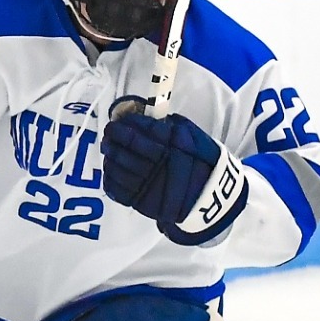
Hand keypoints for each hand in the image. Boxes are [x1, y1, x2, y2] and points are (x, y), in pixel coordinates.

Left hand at [102, 98, 248, 244]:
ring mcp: (149, 187)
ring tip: (108, 148)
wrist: (212, 199)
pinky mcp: (142, 203)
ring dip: (110, 156)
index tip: (119, 119)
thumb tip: (148, 117)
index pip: (142, 130)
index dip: (127, 123)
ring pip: (119, 168)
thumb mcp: (195, 138)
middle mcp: (158, 166)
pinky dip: (109, 177)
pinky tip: (110, 168)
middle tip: (109, 132)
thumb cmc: (204, 164)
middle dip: (114, 137)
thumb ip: (172, 127)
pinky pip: (117, 190)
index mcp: (171, 148)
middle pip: (127, 148)